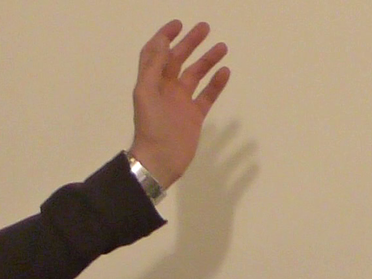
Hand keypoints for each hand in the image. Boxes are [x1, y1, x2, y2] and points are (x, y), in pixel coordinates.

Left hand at [128, 20, 229, 189]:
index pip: (156, 53)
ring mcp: (181, 102)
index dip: (164, 37)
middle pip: (178, 59)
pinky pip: (207, 95)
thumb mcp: (146, 93)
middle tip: (205, 28)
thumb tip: (164, 42)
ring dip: (207, 60)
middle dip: (190, 43)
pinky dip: (216, 83)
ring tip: (222, 47)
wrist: (160, 160)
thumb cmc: (150, 126)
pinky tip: (225, 71)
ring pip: (196, 75)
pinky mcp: (194, 116)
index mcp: (151, 82)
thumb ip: (154, 67)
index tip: (179, 24)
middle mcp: (166, 89)